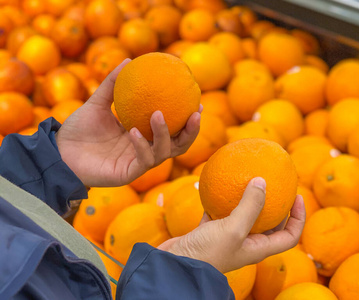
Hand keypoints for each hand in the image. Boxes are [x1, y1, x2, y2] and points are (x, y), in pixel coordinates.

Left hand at [55, 59, 200, 186]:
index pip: (173, 128)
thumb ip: (112, 84)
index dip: (188, 119)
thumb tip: (129, 61)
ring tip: (160, 114)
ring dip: (165, 134)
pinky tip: (134, 131)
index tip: (197, 102)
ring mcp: (138, 162)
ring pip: (164, 152)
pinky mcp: (128, 173)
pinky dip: (141, 146)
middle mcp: (145, 149)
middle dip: (191, 131)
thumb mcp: (97, 102)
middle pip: (178, 144)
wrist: (60, 151)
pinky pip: (143, 160)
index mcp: (143, 134)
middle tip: (196, 112)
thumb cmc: (79, 129)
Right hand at [158, 178, 305, 273]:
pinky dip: (220, 201)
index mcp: (258, 249)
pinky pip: (219, 213)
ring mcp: (227, 238)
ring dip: (248, 201)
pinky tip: (218, 187)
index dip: (298, 218)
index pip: (289, 236)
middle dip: (276, 207)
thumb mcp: (234, 228)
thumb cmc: (208, 252)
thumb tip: (262, 181)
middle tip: (275, 185)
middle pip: (269, 226)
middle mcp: (245, 244)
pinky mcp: (209, 232)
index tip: (297, 196)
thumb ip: (250, 205)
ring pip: (243, 217)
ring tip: (250, 181)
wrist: (176, 265)